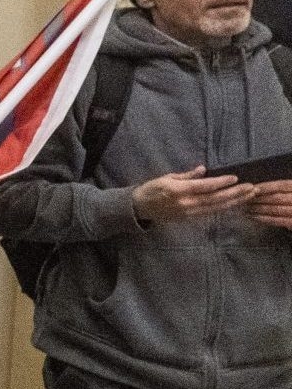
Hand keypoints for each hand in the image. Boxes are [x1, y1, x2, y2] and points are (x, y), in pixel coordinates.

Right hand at [132, 166, 253, 222]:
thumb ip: (187, 175)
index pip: (205, 187)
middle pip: (215, 199)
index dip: (221, 183)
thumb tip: (204, 170)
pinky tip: (235, 204)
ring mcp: (188, 213)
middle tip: (251, 188)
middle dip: (234, 193)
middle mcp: (186, 204)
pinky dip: (224, 208)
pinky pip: (210, 212)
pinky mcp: (189, 219)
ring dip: (234, 202)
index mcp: (178, 191)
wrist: (139, 208)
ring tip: (248, 196)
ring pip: (216, 207)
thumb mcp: (167, 178)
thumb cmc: (151, 189)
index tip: (235, 178)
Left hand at [246, 178, 291, 228]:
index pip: (282, 185)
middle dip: (259, 198)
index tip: (252, 188)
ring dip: (260, 209)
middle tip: (244, 200)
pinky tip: (255, 218)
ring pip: (277, 208)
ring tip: (246, 209)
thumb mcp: (290, 195)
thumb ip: (286, 192)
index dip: (266, 186)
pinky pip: (280, 220)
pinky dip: (266, 219)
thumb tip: (261, 190)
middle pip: (277, 197)